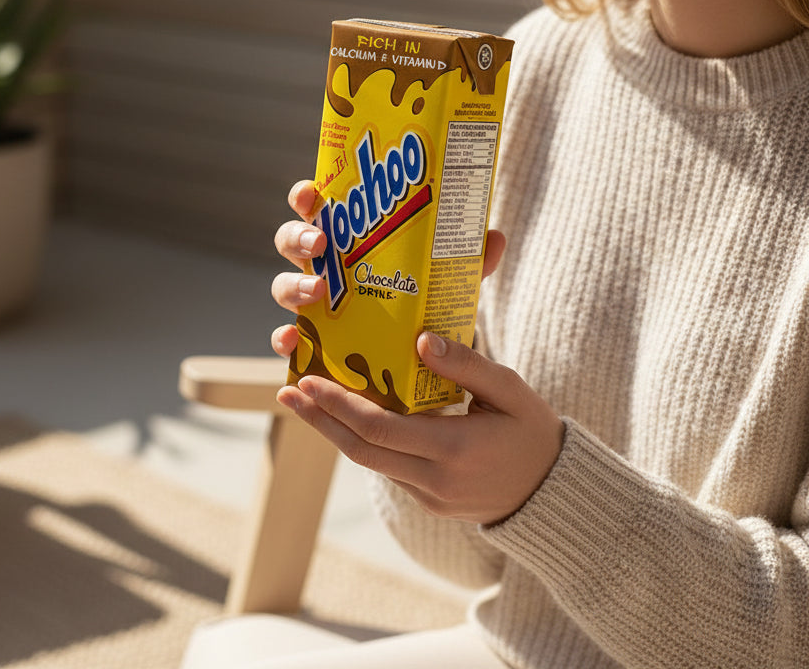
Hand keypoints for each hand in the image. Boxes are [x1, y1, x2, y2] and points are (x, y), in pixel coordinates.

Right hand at [269, 179, 506, 355]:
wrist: (419, 361)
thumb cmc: (422, 302)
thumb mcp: (445, 278)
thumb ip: (466, 259)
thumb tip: (494, 238)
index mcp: (346, 238)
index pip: (316, 206)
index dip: (305, 196)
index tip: (311, 195)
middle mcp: (321, 265)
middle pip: (290, 240)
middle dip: (298, 236)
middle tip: (321, 243)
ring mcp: (311, 303)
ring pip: (282, 287)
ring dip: (293, 286)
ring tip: (317, 292)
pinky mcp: (311, 341)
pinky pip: (286, 339)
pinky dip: (283, 340)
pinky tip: (293, 343)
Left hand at [277, 332, 563, 524]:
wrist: (553, 493)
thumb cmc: (532, 431)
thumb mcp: (509, 390)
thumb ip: (467, 365)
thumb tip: (421, 339)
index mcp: (454, 448)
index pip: (379, 428)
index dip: (338, 405)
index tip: (308, 380)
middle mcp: (434, 478)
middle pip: (359, 449)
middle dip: (319, 418)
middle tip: (287, 388)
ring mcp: (427, 495)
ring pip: (367, 461)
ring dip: (333, 430)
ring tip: (304, 400)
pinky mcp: (426, 501)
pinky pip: (385, 467)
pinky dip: (361, 440)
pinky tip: (344, 416)